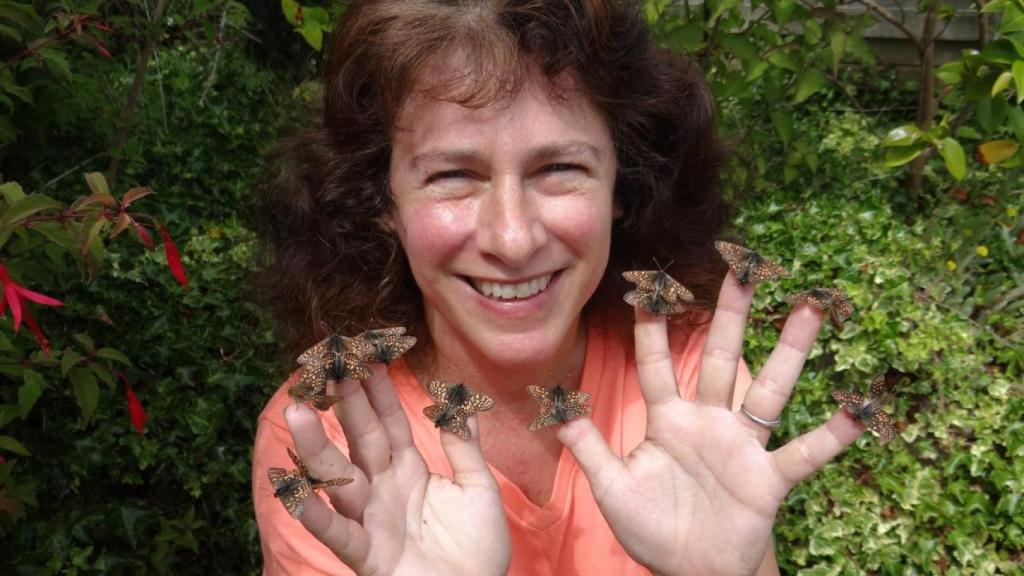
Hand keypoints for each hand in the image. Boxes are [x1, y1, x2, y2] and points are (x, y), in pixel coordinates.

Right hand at [283, 367, 509, 575]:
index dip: (378, 391)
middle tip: (328, 365)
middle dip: (346, 404)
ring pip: (339, 479)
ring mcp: (371, 520)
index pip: (390, 421)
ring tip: (298, 413)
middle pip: (361, 439)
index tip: (365, 355)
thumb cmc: (477, 549)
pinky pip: (338, 533)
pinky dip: (315, 514)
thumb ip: (465, 448)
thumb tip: (462, 403)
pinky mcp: (367, 555)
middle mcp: (383, 488)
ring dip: (316, 447)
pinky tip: (294, 492)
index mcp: (408, 470)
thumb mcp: (478, 489)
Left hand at [557, 272, 862, 574]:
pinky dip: (830, 435)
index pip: (656, 364)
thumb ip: (587, 444)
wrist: (689, 570)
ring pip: (769, 390)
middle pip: (719, 358)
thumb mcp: (610, 485)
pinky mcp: (768, 479)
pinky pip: (803, 453)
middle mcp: (708, 422)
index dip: (651, 327)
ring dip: (790, 351)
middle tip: (742, 267)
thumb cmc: (650, 525)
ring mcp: (742, 447)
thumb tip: (551, 406)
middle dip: (729, 315)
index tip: (649, 286)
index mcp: (668, 420)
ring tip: (810, 308)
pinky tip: (856, 410)